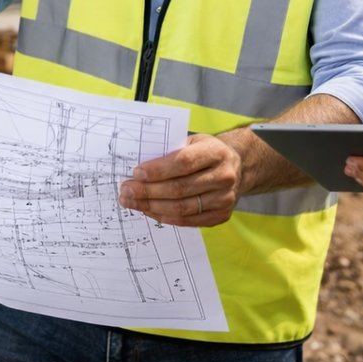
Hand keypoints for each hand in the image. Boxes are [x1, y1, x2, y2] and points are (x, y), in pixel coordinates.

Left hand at [118, 134, 240, 226]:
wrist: (236, 167)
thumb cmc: (206, 152)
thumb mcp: (193, 141)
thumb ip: (171, 152)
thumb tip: (138, 170)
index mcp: (217, 152)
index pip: (183, 162)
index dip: (158, 170)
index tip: (136, 173)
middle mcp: (224, 177)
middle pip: (180, 188)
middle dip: (148, 191)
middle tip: (126, 191)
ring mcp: (224, 199)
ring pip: (181, 208)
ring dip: (151, 206)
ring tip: (132, 201)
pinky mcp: (220, 216)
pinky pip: (187, 220)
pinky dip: (164, 216)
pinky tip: (149, 210)